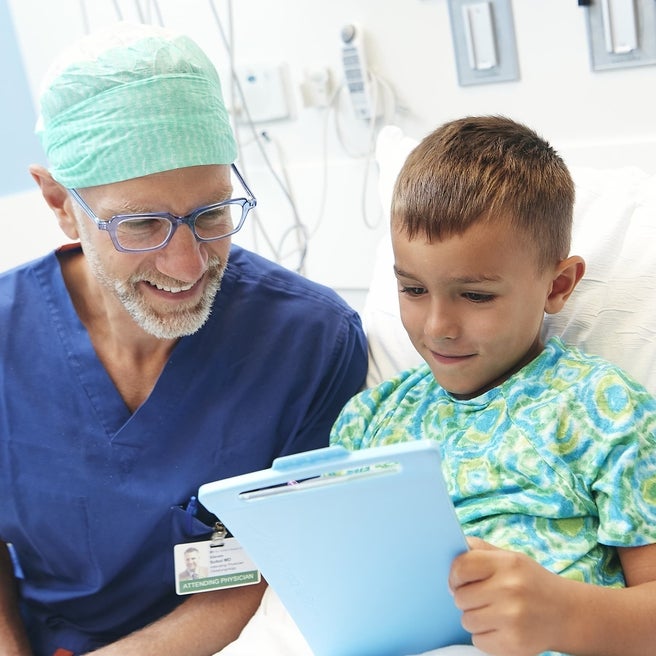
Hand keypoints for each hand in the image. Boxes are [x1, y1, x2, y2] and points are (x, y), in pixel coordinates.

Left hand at [449, 538, 564, 655]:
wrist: (568, 613)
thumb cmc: (530, 582)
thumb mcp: (510, 557)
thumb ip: (480, 550)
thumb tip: (451, 549)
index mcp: (507, 563)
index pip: (461, 567)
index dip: (454, 575)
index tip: (459, 581)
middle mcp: (510, 589)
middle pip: (460, 597)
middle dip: (466, 598)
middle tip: (483, 598)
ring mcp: (512, 618)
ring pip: (467, 620)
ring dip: (475, 618)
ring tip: (494, 613)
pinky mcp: (514, 644)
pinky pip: (478, 640)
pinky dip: (485, 636)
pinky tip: (501, 628)